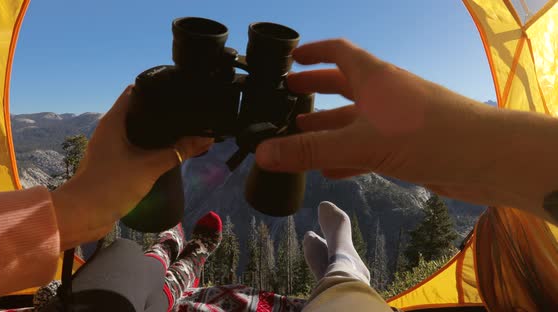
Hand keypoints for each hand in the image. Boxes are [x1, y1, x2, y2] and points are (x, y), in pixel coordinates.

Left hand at [51, 86, 212, 249]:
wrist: (84, 214)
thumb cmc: (112, 184)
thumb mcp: (151, 166)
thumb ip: (179, 152)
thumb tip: (207, 139)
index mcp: (114, 120)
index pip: (135, 91)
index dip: (156, 89)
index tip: (178, 92)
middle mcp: (109, 129)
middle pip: (138, 111)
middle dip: (161, 112)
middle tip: (186, 113)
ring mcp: (109, 146)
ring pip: (136, 131)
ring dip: (156, 132)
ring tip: (180, 131)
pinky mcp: (112, 162)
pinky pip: (134, 147)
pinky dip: (149, 147)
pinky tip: (165, 153)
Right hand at [255, 39, 557, 217]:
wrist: (486, 158)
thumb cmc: (425, 135)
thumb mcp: (359, 141)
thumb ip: (310, 149)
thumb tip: (261, 153)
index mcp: (373, 77)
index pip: (338, 53)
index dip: (313, 53)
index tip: (290, 58)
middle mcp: (384, 94)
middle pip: (342, 86)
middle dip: (314, 90)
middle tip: (285, 97)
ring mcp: (395, 121)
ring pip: (352, 121)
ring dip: (326, 128)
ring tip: (296, 135)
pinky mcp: (405, 148)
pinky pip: (366, 148)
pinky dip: (345, 157)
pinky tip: (327, 170)